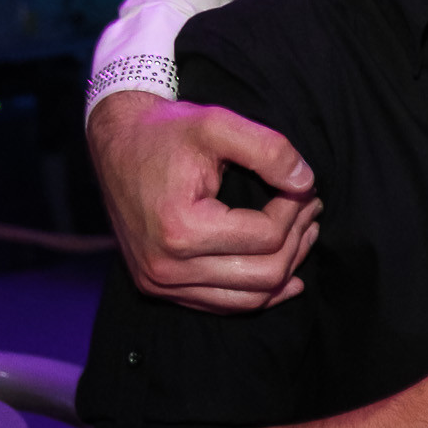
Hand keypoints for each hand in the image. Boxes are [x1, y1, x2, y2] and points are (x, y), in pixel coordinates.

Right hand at [88, 91, 319, 311]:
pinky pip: (222, 305)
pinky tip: (285, 271)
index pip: (267, 236)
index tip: (303, 186)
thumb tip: (306, 183)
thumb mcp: (218, 123)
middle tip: (310, 207)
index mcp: (180, 229)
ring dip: (286, 268)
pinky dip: (258, 291)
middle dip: (298, 240)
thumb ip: (269, 150)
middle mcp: (166, 267)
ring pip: (249, 299)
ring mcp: (160, 283)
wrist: (117, 141)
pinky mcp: (158, 287)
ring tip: (304, 231)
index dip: (295, 209)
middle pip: (264, 274)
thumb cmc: (166, 131)